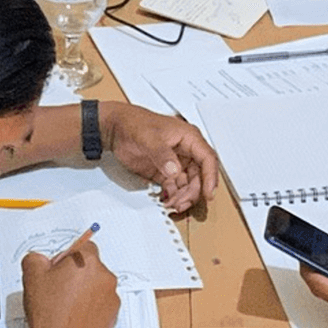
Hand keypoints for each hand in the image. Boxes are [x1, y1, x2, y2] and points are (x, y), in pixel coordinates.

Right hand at [21, 240, 119, 327]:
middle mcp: (105, 276)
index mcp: (87, 261)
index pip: (83, 246)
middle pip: (91, 266)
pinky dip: (90, 308)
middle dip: (76, 275)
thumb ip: (36, 258)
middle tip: (58, 290)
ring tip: (65, 307)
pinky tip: (73, 317)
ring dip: (84, 292)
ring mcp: (111, 297)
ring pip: (97, 286)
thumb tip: (39, 258)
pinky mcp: (113, 315)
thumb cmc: (50, 316)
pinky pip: (101, 304)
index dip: (67, 257)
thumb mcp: (31, 276)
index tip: (59, 269)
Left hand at [101, 102, 218, 211]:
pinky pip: (175, 188)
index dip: (211, 177)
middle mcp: (185, 151)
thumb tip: (174, 170)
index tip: (208, 193)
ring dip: (183, 197)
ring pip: (188, 185)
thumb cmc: (134, 123)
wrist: (116, 128)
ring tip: (172, 204)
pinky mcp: (165, 172)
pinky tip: (167, 201)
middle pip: (199, 176)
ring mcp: (175, 163)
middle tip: (182, 203)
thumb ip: (162, 154)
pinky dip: (173, 197)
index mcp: (188, 137)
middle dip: (193, 192)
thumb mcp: (149, 137)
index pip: (207, 159)